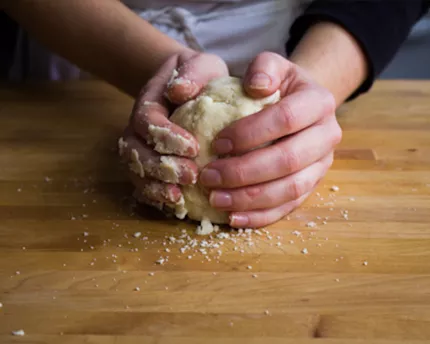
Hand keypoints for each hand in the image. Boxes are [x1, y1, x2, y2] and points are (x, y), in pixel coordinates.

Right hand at [120, 50, 228, 209]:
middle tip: (191, 175)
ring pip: (135, 172)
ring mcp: (141, 150)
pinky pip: (143, 186)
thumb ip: (193, 72)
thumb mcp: (201, 65)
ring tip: (180, 197)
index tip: (193, 146)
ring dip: (155, 187)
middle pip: (136, 152)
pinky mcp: (148, 167)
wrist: (187, 87)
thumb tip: (179, 91)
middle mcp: (138, 129)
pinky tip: (176, 205)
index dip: (165, 136)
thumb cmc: (198, 78)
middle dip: (160, 167)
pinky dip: (155, 198)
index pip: (147, 121)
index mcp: (149, 103)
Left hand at [200, 52, 341, 227]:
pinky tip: (233, 218)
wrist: (300, 109)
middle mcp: (327, 136)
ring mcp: (322, 166)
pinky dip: (260, 217)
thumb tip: (256, 86)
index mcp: (319, 103)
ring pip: (289, 190)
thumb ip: (264, 67)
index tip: (216, 142)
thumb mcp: (272, 67)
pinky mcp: (311, 187)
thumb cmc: (278, 88)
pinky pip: (288, 208)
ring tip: (215, 199)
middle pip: (288, 161)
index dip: (250, 133)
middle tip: (208, 177)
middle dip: (244, 172)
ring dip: (250, 199)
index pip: (286, 119)